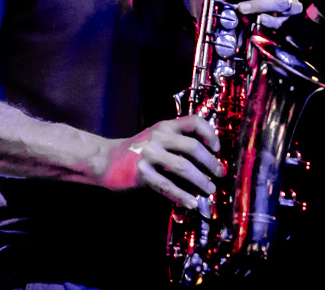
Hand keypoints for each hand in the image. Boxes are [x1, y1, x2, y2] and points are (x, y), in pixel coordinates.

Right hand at [101, 115, 225, 207]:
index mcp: (165, 126)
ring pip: (183, 167)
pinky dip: (182, 196)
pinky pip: (167, 186)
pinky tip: (191, 202)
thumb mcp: (156, 137)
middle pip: (192, 147)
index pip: (193, 122)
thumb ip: (177, 141)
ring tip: (210, 190)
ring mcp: (149, 155)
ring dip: (200, 181)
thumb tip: (207, 157)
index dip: (210, 134)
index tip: (217, 149)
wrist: (104, 159)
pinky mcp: (141, 173)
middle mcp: (158, 137)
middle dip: (210, 163)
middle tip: (219, 174)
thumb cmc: (136, 150)